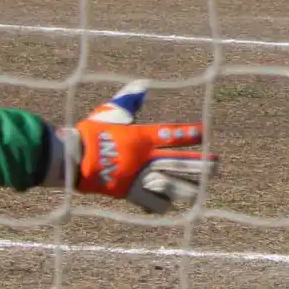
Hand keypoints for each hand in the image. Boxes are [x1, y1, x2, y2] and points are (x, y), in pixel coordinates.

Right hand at [50, 81, 217, 212]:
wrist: (70, 158)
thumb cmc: (90, 132)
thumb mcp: (111, 112)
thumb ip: (130, 99)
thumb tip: (143, 84)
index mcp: (142, 136)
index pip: (173, 133)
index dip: (190, 133)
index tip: (205, 132)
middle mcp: (145, 158)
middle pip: (181, 162)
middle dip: (202, 165)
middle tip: (218, 165)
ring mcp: (139, 177)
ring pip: (173, 186)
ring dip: (189, 188)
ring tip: (202, 189)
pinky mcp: (130, 194)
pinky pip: (154, 203)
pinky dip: (162, 203)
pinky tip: (170, 202)